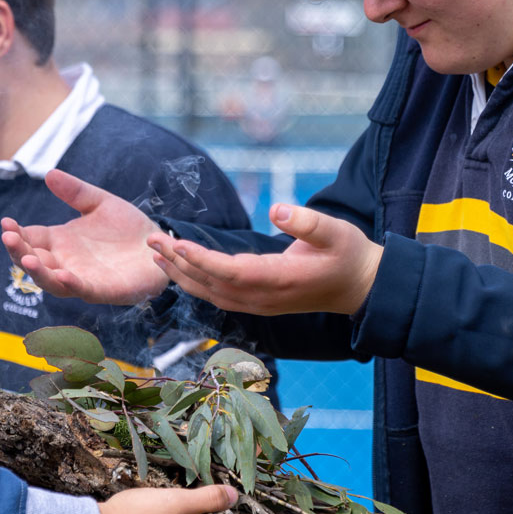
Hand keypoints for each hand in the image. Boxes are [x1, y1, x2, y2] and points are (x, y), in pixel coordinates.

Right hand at [3, 170, 167, 304]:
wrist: (158, 245)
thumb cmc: (127, 228)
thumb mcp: (100, 203)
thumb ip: (76, 192)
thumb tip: (49, 173)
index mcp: (61, 241)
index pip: (31, 238)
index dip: (16, 232)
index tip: (6, 222)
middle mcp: (66, 261)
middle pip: (34, 261)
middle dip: (19, 251)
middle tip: (9, 237)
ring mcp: (82, 277)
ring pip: (52, 281)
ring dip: (38, 272)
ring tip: (26, 258)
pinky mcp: (103, 290)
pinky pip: (83, 290)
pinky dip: (71, 284)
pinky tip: (63, 275)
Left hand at [147, 203, 382, 315]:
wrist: (360, 287)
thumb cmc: (349, 256)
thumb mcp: (338, 232)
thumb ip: (308, 222)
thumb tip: (276, 209)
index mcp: (281, 280)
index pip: (232, 273)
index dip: (202, 260)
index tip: (177, 243)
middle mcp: (264, 298)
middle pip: (212, 284)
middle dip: (179, 263)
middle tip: (152, 239)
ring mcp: (260, 304)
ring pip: (211, 293)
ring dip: (182, 273)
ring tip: (156, 252)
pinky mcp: (258, 302)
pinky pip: (219, 295)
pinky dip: (195, 282)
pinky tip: (180, 268)